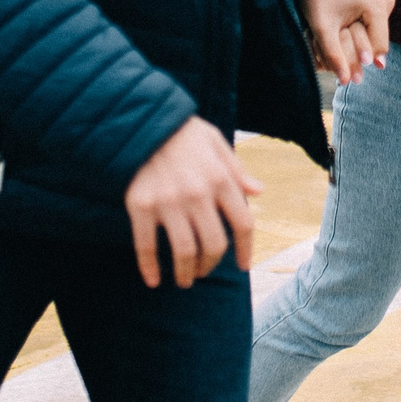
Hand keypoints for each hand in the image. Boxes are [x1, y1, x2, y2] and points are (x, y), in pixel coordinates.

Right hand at [123, 117, 262, 288]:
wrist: (142, 121)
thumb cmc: (183, 132)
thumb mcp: (216, 143)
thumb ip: (237, 170)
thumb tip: (259, 192)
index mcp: (221, 179)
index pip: (243, 223)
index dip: (245, 249)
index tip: (242, 266)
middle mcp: (198, 193)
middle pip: (213, 245)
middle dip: (211, 265)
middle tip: (204, 272)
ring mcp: (169, 201)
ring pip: (184, 252)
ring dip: (186, 273)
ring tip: (184, 280)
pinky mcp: (141, 206)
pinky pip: (145, 245)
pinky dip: (149, 267)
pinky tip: (153, 280)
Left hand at [303, 0, 394, 85]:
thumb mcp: (323, 27)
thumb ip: (335, 54)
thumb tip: (346, 81)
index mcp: (378, 5)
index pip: (377, 47)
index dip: (361, 61)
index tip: (351, 79)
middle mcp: (386, 2)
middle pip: (375, 44)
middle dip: (355, 57)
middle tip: (343, 75)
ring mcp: (384, 3)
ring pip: (372, 39)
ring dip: (353, 47)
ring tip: (336, 50)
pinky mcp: (378, 5)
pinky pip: (369, 30)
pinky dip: (354, 37)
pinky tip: (340, 36)